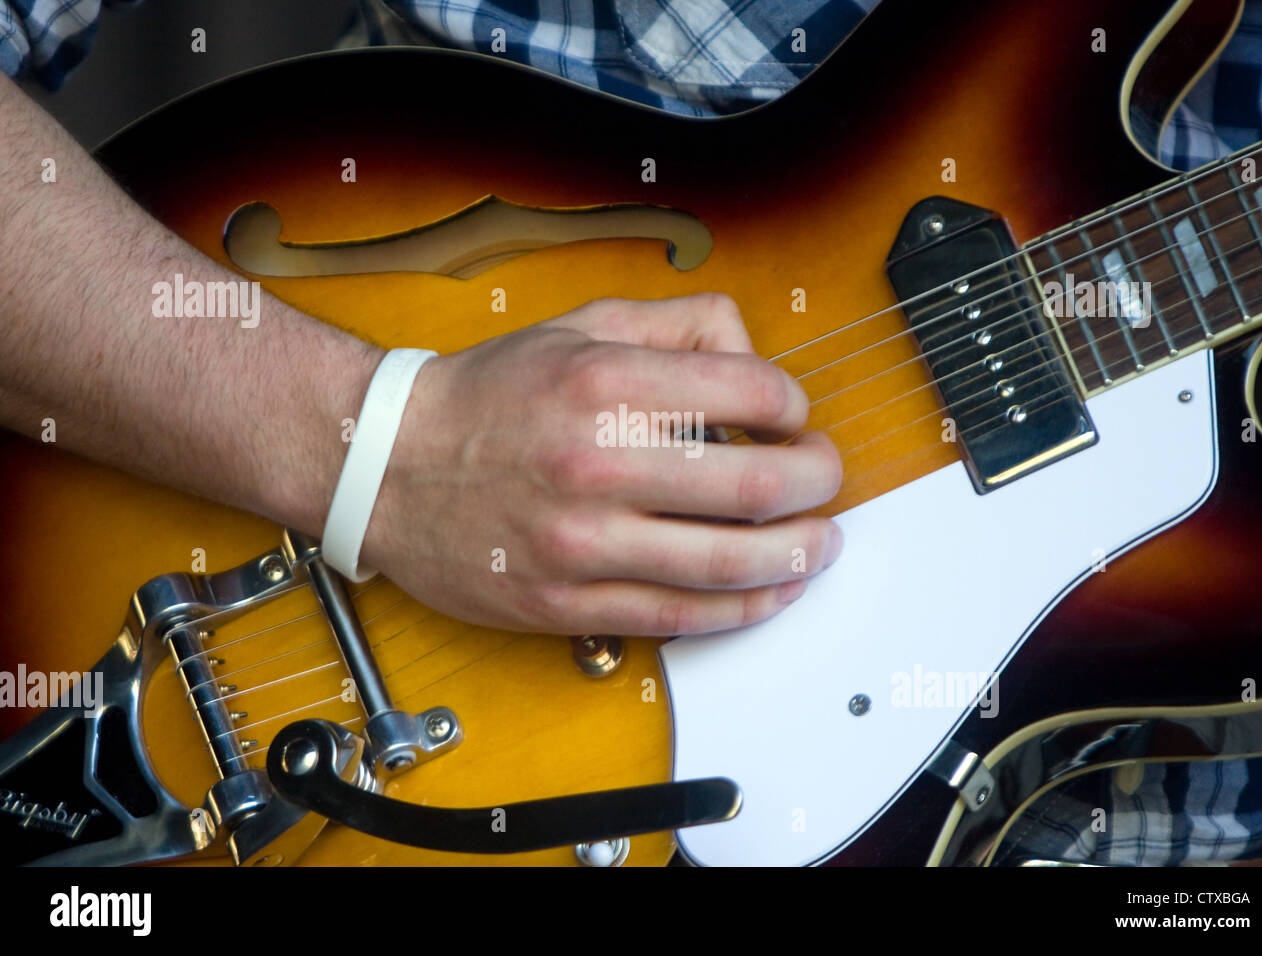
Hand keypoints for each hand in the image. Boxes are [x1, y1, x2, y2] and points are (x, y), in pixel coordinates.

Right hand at [360, 293, 843, 634]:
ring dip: (798, 555)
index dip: (795, 406)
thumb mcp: (579, 325)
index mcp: (604, 382)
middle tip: (824, 476)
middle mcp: (596, 462)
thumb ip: (677, 325)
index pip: (750, 392)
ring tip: (818, 541)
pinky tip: (771, 590)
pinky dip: (744, 608)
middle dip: (817, 480)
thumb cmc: (488, 398)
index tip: (794, 417)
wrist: (388, 467)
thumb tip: (752, 353)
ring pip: (727, 562)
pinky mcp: (568, 603)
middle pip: (757, 484)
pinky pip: (679, 616)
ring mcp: (582, 542)